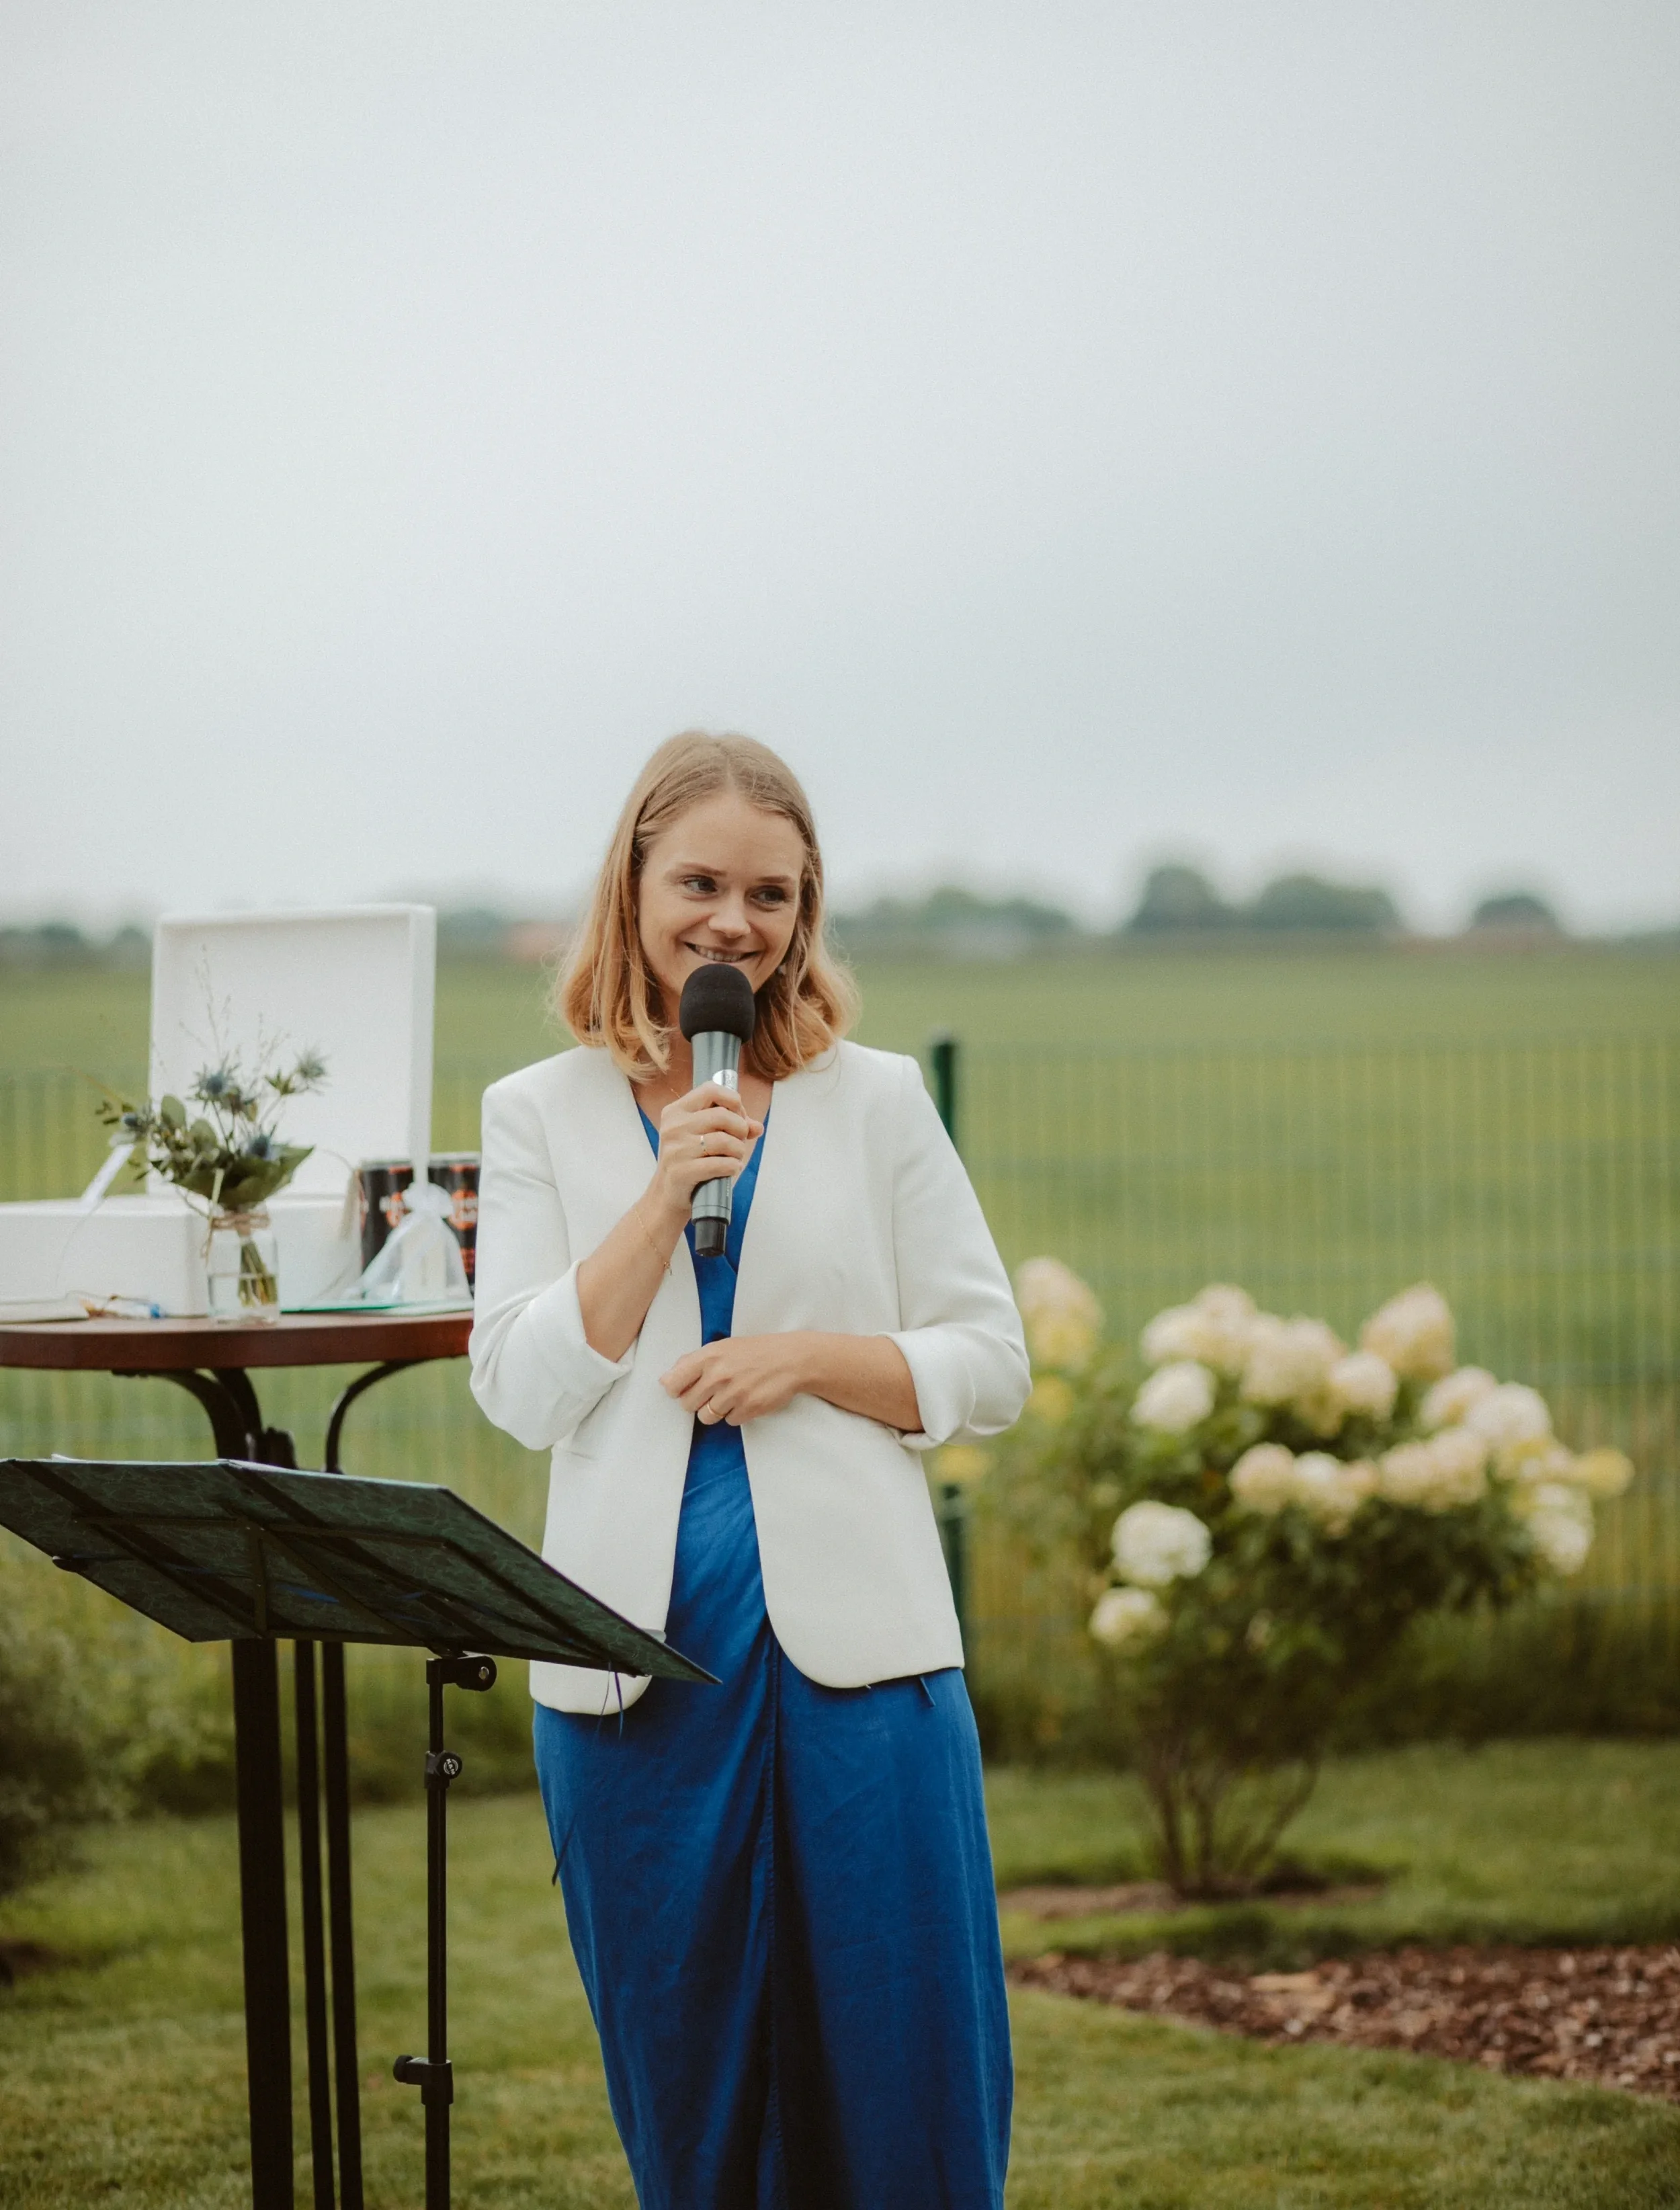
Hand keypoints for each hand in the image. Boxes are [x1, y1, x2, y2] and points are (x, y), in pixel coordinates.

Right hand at [647, 1083, 764, 1223]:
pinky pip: (720, 1164)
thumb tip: (757, 1126)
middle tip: (740, 1141)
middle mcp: (673, 1127)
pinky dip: (733, 1167)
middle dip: (740, 1129)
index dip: (732, 1100)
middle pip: (722, 1115)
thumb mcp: (706, 1137)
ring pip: (724, 1140)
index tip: (738, 1115)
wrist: (668, 1195)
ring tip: (736, 1157)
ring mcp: (675, 1149)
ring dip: (738, 1150)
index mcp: (676, 1111)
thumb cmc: (691, 1161)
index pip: (710, 1090)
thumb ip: (732, 1127)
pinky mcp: (681, 1171)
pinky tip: (731, 1169)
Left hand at [661, 1334, 812, 1426]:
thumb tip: (667, 1379)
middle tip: (712, 1392)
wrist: (792, 1359)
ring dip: (716, 1410)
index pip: (673, 1383)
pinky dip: (736, 1414)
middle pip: (688, 1404)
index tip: (682, 1390)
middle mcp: (718, 1375)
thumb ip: (694, 1361)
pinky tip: (746, 1399)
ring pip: (706, 1417)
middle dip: (697, 1401)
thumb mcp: (723, 1347)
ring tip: (731, 1395)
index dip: (675, 1390)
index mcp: (709, 1356)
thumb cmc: (755, 1351)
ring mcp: (734, 1393)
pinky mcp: (749, 1408)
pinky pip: (730, 1421)